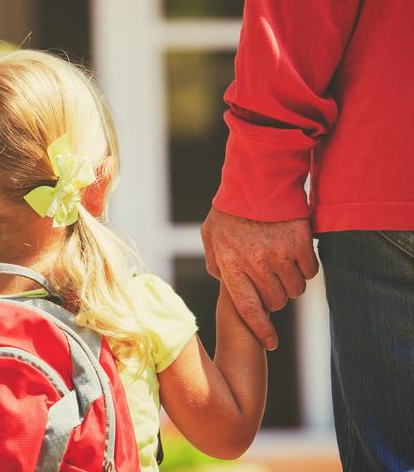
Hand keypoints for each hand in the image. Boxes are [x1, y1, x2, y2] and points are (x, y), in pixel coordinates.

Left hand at [200, 207, 318, 349]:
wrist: (257, 179)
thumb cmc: (230, 209)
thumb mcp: (211, 235)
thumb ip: (214, 262)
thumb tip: (222, 281)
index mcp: (231, 265)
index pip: (248, 310)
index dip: (261, 330)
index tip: (271, 344)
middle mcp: (256, 264)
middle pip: (275, 302)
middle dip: (274, 297)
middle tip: (270, 281)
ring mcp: (280, 255)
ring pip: (295, 290)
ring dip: (291, 284)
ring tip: (282, 265)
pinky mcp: (301, 243)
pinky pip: (311, 272)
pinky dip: (307, 268)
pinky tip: (297, 254)